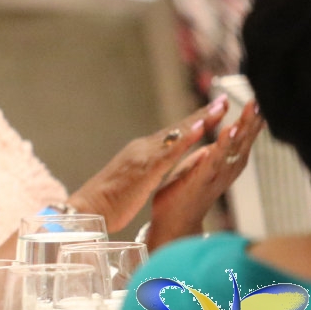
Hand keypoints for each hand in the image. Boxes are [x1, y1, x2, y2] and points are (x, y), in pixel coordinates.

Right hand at [68, 97, 232, 232]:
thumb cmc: (107, 200)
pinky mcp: (144, 169)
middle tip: (224, 99)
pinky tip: (200, 129)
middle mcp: (142, 148)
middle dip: (203, 114)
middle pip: (178, 128)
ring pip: (176, 135)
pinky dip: (186, 139)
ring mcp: (143, 156)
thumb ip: (144, 169)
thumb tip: (153, 166)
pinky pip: (170, 152)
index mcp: (141, 152)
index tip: (214, 111)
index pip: (173, 134)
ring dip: (199, 120)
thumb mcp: (132, 180)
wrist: (86, 209)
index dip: (194, 122)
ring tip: (219, 108)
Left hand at [146, 100, 262, 247]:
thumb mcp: (202, 164)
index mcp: (225, 163)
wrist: (174, 221)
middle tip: (262, 100)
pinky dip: (223, 146)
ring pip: (234, 148)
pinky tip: (229, 131)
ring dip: (243, 129)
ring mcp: (216, 175)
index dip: (251, 119)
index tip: (261, 100)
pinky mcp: (202, 180)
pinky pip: (215, 160)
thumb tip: (229, 134)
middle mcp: (226, 169)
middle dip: (253, 120)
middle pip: (244, 140)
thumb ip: (216, 151)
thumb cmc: (186, 192)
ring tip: (252, 111)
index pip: (242, 137)